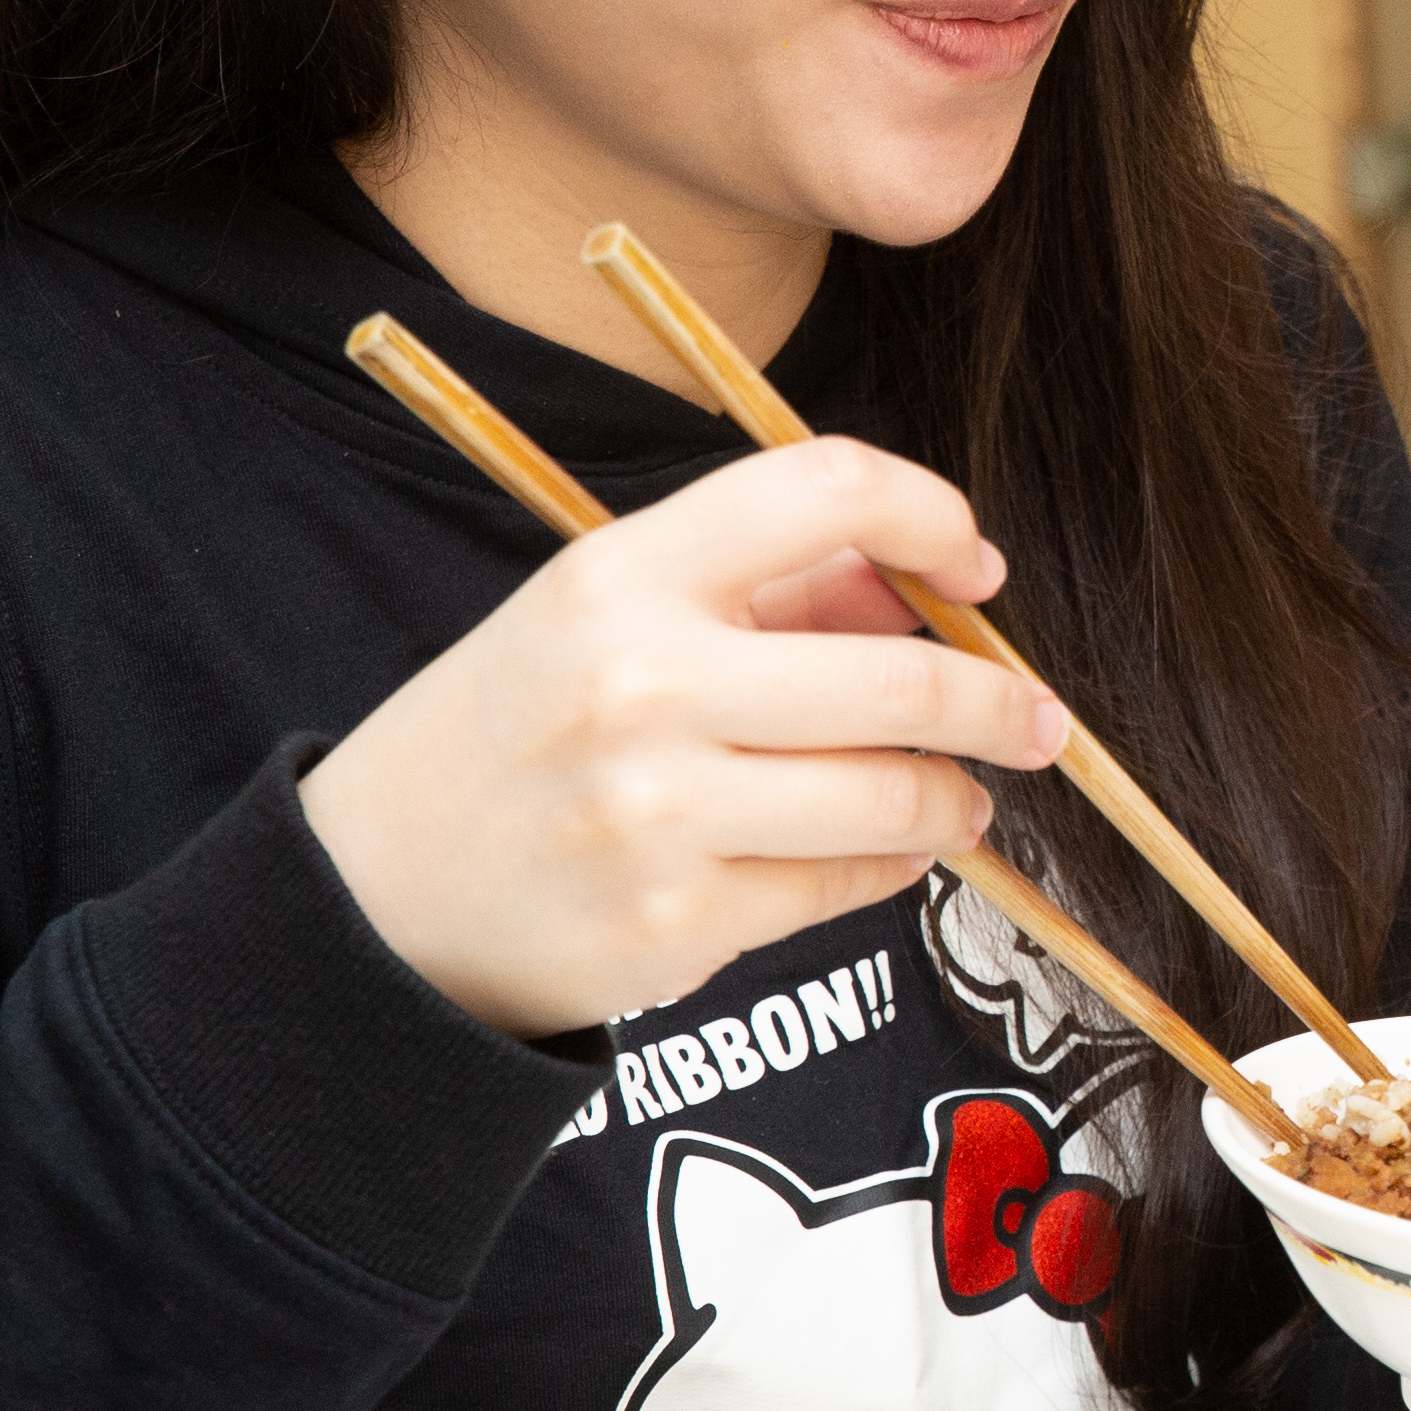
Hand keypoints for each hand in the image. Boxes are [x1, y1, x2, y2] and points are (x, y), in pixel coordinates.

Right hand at [301, 438, 1068, 1037]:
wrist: (373, 896)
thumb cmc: (517, 734)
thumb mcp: (601, 619)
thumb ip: (763, 593)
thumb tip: (927, 594)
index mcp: (620, 574)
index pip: (826, 488)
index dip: (933, 514)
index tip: (975, 565)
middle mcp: (641, 682)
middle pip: (901, 673)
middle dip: (1000, 702)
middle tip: (1037, 720)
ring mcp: (659, 810)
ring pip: (895, 794)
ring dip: (955, 797)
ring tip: (959, 798)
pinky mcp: (678, 922)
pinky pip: (846, 885)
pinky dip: (890, 867)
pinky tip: (883, 852)